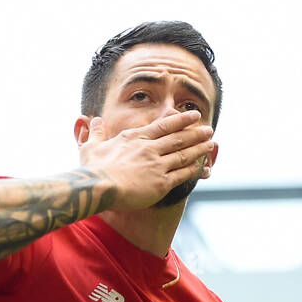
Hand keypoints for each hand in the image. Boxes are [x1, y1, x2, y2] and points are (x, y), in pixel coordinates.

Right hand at [79, 110, 215, 211]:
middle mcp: (149, 148)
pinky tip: (202, 166)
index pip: (163, 126)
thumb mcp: (91, 147)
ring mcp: (157, 165)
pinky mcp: (160, 183)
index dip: (180, 120)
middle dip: (195, 133)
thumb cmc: (92, 169)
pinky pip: (181, 174)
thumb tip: (93, 120)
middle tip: (209, 129)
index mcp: (135, 138)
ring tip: (211, 144)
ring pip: (183, 154)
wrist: (98, 186)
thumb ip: (95, 133)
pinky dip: (193, 169)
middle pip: (178, 138)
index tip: (193, 116)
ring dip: (199, 149)